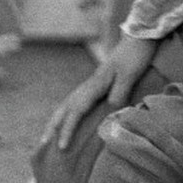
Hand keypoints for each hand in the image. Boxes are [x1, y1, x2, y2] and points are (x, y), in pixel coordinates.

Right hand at [40, 34, 156, 149]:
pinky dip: (70, 112)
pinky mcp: (99, 83)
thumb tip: (108, 111)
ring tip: (49, 135)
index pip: (76, 110)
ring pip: (69, 103)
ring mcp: (93, 83)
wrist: (140, 36)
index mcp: (96, 84)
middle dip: (53, 126)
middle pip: (66, 107)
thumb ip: (119, 92)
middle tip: (42, 144)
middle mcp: (90, 84)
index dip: (68, 129)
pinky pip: (79, 101)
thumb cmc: (136, 55)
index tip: (61, 147)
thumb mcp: (130, 74)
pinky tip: (71, 119)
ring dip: (58, 119)